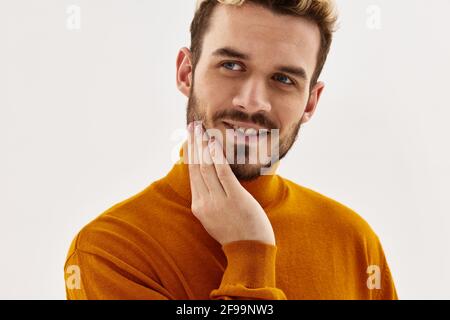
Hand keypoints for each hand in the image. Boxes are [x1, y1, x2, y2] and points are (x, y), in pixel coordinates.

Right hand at [186, 121, 275, 245]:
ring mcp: (219, 201)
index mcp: (199, 207)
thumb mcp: (214, 218)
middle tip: (192, 126)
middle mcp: (205, 202)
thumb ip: (209, 200)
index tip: (189, 139)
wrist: (250, 251)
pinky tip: (213, 143)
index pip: (192, 175)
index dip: (190, 155)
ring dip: (203, 145)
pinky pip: (223, 173)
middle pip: (196, 167)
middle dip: (194, 144)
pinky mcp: (235, 198)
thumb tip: (207, 182)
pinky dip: (217, 157)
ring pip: (206, 167)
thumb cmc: (236, 233)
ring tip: (200, 129)